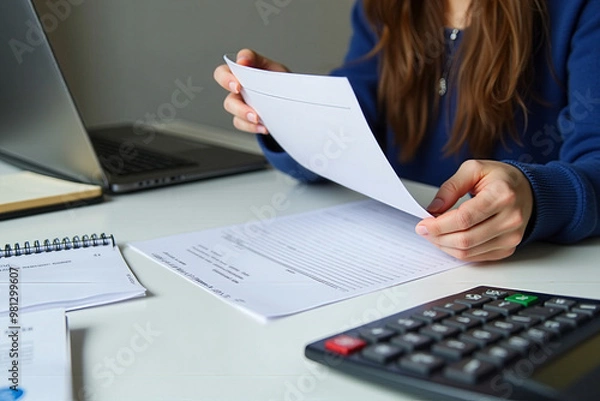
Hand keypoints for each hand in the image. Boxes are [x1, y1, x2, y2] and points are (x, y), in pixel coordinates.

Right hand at [213, 48, 289, 134]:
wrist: (288, 110)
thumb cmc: (281, 88)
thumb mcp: (282, 75)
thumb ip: (272, 70)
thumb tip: (265, 75)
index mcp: (252, 67)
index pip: (243, 56)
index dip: (242, 58)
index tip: (244, 63)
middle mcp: (241, 81)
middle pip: (222, 75)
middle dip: (227, 80)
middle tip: (238, 88)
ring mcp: (239, 99)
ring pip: (229, 103)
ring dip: (241, 110)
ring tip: (256, 117)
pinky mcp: (242, 117)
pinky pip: (239, 122)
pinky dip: (250, 126)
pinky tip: (263, 127)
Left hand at [415, 160, 533, 261]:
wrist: (528, 190)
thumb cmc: (501, 179)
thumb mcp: (473, 170)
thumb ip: (451, 187)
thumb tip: (433, 209)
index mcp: (502, 195)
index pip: (464, 218)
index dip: (439, 225)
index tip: (423, 224)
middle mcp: (510, 219)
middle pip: (465, 239)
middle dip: (438, 237)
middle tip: (424, 230)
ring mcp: (511, 237)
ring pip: (468, 252)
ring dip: (445, 246)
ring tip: (434, 234)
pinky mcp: (507, 248)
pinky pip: (476, 257)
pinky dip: (457, 251)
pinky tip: (449, 240)